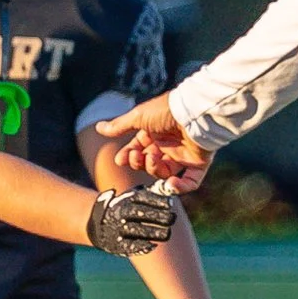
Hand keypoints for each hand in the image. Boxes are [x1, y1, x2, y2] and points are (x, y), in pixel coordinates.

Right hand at [87, 184, 176, 256]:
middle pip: (141, 213)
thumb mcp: (134, 196)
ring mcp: (118, 228)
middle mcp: (121, 212)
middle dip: (158, 216)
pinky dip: (142, 246)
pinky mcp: (117, 243)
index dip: (157, 200)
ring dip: (153, 232)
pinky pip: (130, 245)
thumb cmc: (125, 208)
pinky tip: (153, 245)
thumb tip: (171, 189)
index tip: (171, 204)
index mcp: (126, 199)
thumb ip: (152, 192)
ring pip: (137, 230)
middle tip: (172, 218)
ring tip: (167, 233)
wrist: (98, 224)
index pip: (143, 197)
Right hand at [95, 96, 212, 186]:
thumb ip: (119, 126)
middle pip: (149, 162)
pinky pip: (190, 181)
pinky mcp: (198, 162)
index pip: (138, 148)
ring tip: (152, 159)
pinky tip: (171, 183)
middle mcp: (168, 144)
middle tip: (137, 157)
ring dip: (154, 169)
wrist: (193, 112)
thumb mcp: (138, 117)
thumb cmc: (166, 111)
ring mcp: (183, 154)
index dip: (128, 156)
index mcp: (154, 132)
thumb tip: (99, 127)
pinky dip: (180, 187)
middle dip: (139, 162)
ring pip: (164, 173)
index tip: (121, 159)